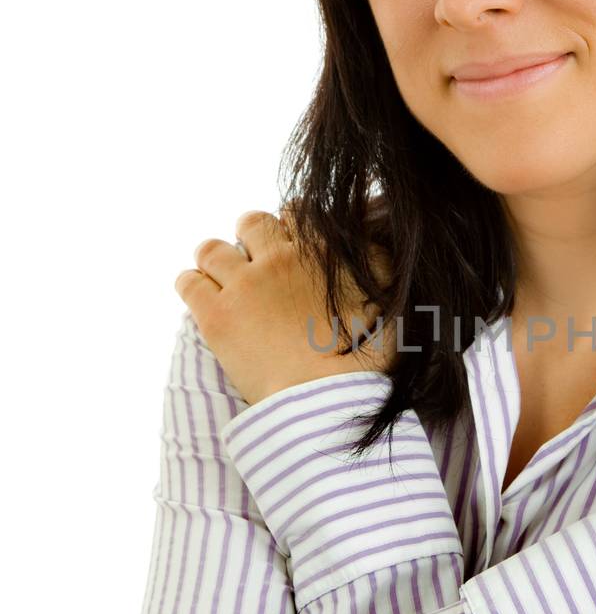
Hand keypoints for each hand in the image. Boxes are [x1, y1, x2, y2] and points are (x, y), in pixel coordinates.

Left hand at [174, 208, 394, 405]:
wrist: (321, 401)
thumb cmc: (360, 364)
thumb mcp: (388, 309)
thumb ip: (383, 272)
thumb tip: (377, 250)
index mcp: (320, 253)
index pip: (296, 212)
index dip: (289, 226)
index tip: (287, 243)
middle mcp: (278, 259)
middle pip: (251, 222)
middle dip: (250, 237)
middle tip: (255, 264)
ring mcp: (243, 285)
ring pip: (212, 248)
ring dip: (215, 259)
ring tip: (221, 279)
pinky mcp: (214, 314)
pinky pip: (188, 281)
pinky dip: (192, 284)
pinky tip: (201, 297)